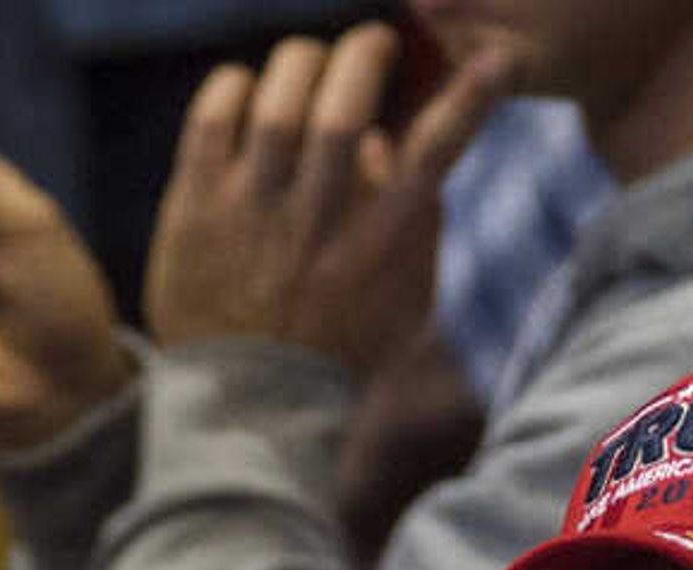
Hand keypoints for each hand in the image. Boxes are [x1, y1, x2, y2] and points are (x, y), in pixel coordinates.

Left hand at [143, 19, 511, 376]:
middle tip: (372, 43)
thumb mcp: (404, 297)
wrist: (251, 403)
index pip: (435, 152)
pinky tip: (245, 90)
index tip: (496, 60)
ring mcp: (253, 211)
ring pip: (278, 101)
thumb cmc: (337, 344)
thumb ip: (413, 221)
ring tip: (307, 64)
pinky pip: (212, 119)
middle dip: (365, 52)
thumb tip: (383, 143)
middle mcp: (319, 218)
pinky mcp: (196, 210)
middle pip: (343, 106)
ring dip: (300, 63)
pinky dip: (232, 87)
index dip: (471, 98)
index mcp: (381, 237)